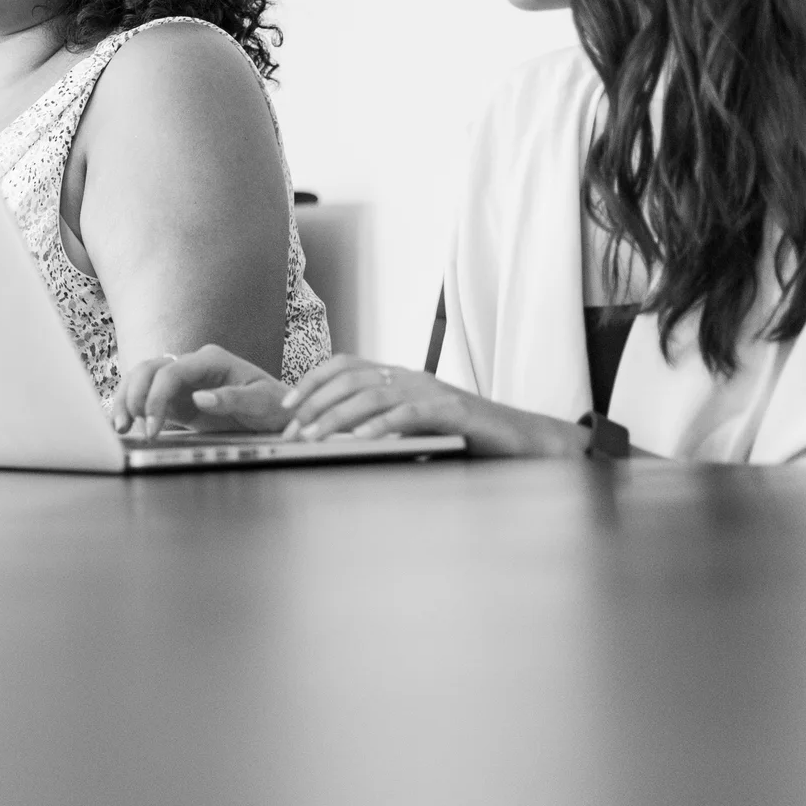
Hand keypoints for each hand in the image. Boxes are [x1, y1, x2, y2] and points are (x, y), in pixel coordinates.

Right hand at [113, 345, 292, 438]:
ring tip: (120, 427)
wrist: (278, 415)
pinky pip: (147, 398)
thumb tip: (199, 397)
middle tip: (129, 427)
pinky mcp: (177, 399)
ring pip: (142, 379)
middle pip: (149, 369)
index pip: (172, 371)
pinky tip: (125, 424)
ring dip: (126, 400)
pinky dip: (132, 408)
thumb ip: (232, 398)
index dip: (157, 397)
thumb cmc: (274, 405)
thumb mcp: (261, 402)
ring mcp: (182, 382)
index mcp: (211, 360)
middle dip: (133, 395)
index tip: (153, 426)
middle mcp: (192, 366)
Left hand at [280, 355, 580, 456]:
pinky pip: (409, 413)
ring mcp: (431, 391)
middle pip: (350, 379)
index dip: (312, 381)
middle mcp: (410, 377)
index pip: (345, 366)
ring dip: (337, 417)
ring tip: (314, 436)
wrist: (519, 440)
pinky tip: (363, 440)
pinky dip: (382, 425)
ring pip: (372, 394)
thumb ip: (379, 426)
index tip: (286, 407)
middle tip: (293, 432)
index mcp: (398, 377)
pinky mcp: (451, 410)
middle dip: (315, 404)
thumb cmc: (463, 437)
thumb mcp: (412, 428)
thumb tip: (334, 439)